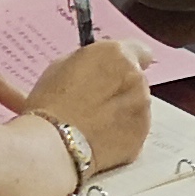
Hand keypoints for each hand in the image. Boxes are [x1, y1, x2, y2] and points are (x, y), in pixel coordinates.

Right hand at [23, 41, 151, 177]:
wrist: (53, 143)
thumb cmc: (51, 102)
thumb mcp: (63, 66)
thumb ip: (91, 63)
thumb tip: (99, 68)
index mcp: (117, 55)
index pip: (141, 51)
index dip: (125, 64)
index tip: (115, 73)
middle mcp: (137, 79)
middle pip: (135, 82)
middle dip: (120, 90)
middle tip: (95, 103)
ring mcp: (143, 111)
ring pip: (136, 108)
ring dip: (122, 113)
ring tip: (94, 126)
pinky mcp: (140, 138)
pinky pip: (134, 132)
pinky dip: (121, 135)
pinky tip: (99, 141)